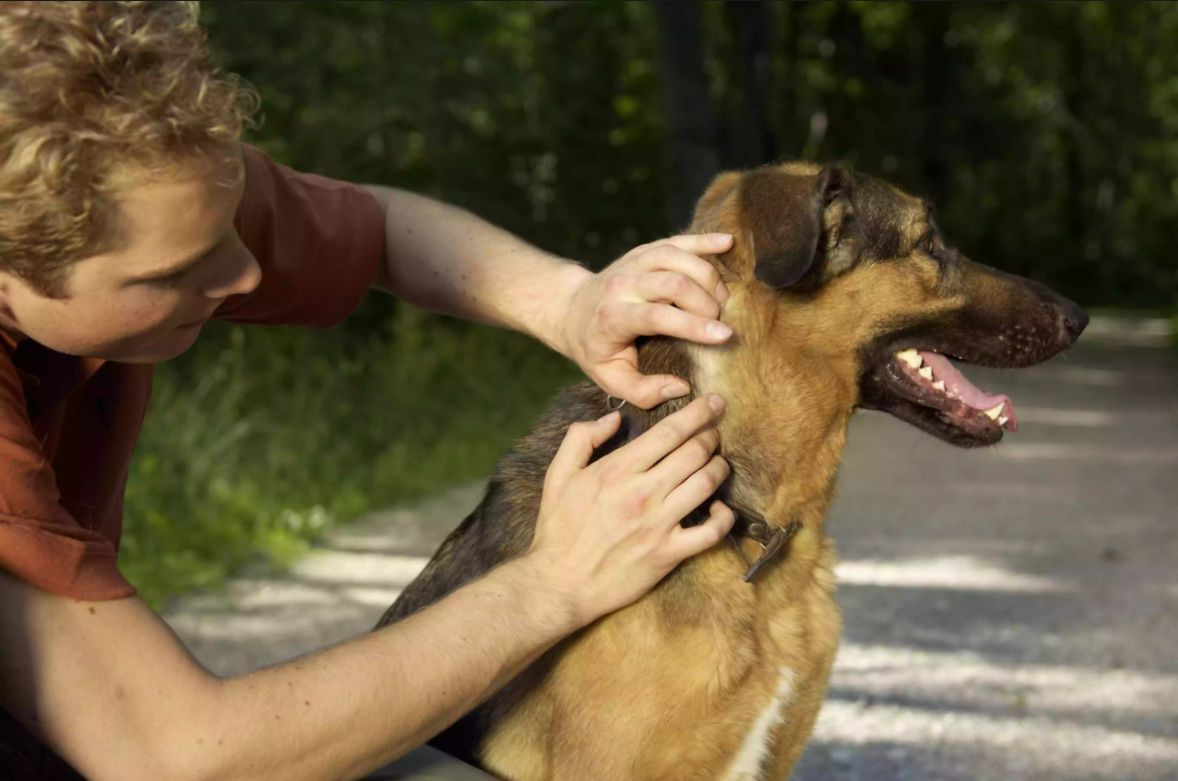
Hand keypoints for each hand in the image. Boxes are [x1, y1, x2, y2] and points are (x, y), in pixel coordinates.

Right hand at [524, 394, 735, 626]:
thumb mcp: (558, 475)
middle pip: (694, 452)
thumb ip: (581, 438)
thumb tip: (613, 418)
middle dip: (711, 435)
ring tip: (719, 462)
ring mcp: (659, 524)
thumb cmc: (558, 529)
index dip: (698, 413)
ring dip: (719, 467)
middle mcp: (643, 492)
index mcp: (618, 469)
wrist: (560, 582)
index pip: (669, 432)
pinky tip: (721, 509)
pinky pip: (710, 532)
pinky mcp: (669, 554)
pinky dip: (724, 517)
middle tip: (715, 430)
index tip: (713, 403)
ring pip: (706, 484)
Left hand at [558, 234, 734, 408]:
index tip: (724, 336)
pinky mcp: (643, 252)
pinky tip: (727, 243)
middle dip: (705, 302)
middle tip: (720, 321)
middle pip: (672, 283)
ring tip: (723, 299)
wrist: (572, 311)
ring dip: (707, 276)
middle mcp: (622, 284)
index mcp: (613, 317)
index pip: (657, 316)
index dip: (693, 325)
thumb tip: (682, 388)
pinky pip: (675, 241)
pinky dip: (703, 240)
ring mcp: (632, 264)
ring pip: (676, 256)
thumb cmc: (596, 350)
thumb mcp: (611, 379)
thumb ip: (644, 392)